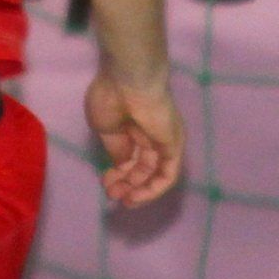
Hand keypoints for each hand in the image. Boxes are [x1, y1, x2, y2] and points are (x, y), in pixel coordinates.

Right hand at [84, 71, 184, 208]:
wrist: (128, 80)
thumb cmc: (111, 97)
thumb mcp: (106, 128)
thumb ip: (116, 149)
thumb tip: (121, 166)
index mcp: (133, 127)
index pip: (130, 157)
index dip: (117, 173)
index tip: (104, 182)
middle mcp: (151, 134)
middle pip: (141, 167)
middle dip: (125, 183)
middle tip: (110, 193)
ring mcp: (164, 140)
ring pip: (154, 173)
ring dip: (139, 190)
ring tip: (122, 199)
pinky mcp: (174, 145)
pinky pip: (167, 173)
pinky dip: (154, 188)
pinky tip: (137, 196)